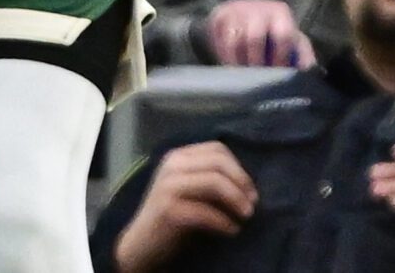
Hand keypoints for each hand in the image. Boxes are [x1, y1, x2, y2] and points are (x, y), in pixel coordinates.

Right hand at [113, 143, 255, 272]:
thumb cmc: (172, 217)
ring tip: (246, 217)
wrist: (141, 245)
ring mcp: (169, 186)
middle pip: (219, 162)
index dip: (239, 169)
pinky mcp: (169, 210)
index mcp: (178, 156)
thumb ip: (210, 178)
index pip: (217, 149)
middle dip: (242, 183)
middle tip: (253, 205)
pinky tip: (232, 231)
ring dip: (236, 200)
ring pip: (215, 182)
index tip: (251, 191)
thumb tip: (248, 184)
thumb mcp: (191, 190)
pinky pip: (206, 212)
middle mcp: (172, 165)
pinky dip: (225, 222)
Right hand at [205, 0, 315, 67]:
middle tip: (256, 78)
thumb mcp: (292, 40)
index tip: (277, 73)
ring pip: (234, 41)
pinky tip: (231, 67)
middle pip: (254, 38)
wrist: (246, 11)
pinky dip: (224, 57)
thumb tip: (309, 75)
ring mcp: (236, 11)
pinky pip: (219, 41)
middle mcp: (257, 8)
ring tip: (242, 76)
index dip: (281, 58)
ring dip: (238, 62)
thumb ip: (303, 57)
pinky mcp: (219, 16)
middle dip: (255, 62)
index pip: (283, 35)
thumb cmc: (274, 31)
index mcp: (280, 12)